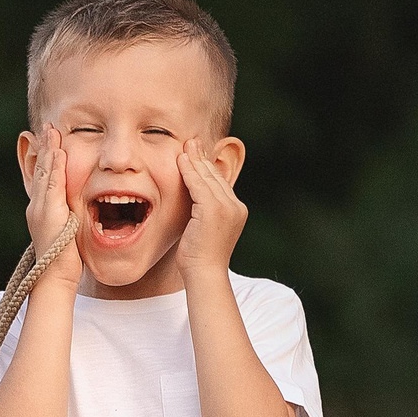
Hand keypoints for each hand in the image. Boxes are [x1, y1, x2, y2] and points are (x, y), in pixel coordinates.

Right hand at [23, 124, 81, 290]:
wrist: (54, 278)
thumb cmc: (63, 261)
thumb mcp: (65, 233)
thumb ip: (67, 219)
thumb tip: (74, 213)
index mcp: (41, 211)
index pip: (42, 178)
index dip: (45, 158)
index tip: (49, 140)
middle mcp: (37, 206)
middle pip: (39, 171)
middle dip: (44, 148)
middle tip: (47, 127)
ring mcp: (41, 209)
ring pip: (44, 173)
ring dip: (49, 151)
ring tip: (52, 131)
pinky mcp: (49, 213)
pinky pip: (52, 184)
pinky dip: (55, 166)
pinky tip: (59, 152)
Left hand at [176, 137, 247, 279]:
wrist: (205, 274)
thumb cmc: (200, 258)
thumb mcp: (205, 230)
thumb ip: (204, 212)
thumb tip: (194, 202)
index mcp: (237, 211)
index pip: (220, 183)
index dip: (207, 167)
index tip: (197, 153)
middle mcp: (236, 207)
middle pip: (216, 176)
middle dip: (202, 158)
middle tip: (192, 142)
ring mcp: (227, 208)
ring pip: (208, 178)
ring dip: (195, 160)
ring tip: (186, 145)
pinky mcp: (214, 210)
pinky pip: (198, 185)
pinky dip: (189, 171)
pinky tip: (180, 161)